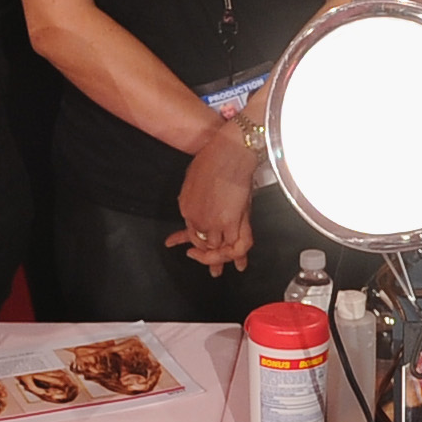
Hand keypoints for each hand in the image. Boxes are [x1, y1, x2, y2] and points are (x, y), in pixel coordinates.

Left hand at [165, 117, 259, 274]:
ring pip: (218, 250)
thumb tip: (196, 207)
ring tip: (223, 269)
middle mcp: (198, 220)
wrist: (229, 151)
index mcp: (186, 208)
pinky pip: (237, 246)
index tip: (181, 246)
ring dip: (222, 260)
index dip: (186, 242)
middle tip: (212, 268)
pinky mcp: (233, 222)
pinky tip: (240, 264)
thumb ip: (192, 198)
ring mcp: (215, 223)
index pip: (187, 233)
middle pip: (202, 245)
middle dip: (207, 258)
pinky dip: (238, 257)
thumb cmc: (212, 158)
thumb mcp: (192, 180)